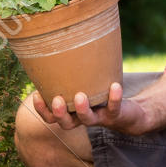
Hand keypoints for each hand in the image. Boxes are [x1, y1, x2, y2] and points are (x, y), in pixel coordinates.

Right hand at [29, 82, 150, 135]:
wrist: (129, 113)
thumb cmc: (100, 94)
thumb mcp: (84, 85)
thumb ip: (71, 73)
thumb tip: (59, 42)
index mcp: (71, 112)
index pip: (50, 117)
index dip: (42, 109)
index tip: (36, 94)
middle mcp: (82, 118)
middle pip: (66, 124)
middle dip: (59, 113)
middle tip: (57, 99)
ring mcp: (99, 117)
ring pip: (87, 120)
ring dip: (82, 109)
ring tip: (80, 95)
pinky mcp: (116, 115)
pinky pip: (114, 108)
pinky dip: (114, 98)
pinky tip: (115, 85)